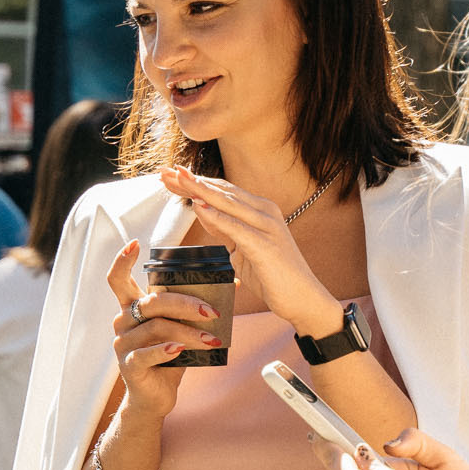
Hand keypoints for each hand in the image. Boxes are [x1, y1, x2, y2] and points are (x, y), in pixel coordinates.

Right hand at [104, 239, 219, 421]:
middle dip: (185, 303)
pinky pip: (147, 354)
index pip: (118, 279)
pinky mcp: (129, 365)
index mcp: (132, 308)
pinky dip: (165, 351)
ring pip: (157, 328)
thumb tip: (230, 282)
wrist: (154, 397)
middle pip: (152, 302)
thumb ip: (193, 308)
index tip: (134, 244)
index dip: (122, 261)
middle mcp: (123, 321)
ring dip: (188, 333)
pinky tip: (180, 351)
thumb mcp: (180, 329)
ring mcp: (123, 343)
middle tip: (212, 312)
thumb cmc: (168, 358)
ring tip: (212, 340)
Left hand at [162, 165, 339, 334]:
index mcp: (259, 210)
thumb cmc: (273, 274)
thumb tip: (201, 210)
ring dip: (200, 190)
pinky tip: (198, 206)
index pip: (222, 191)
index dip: (195, 182)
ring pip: (228, 203)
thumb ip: (224, 228)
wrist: (302, 298)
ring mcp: (267, 227)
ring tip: (178, 179)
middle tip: (166, 170)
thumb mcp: (241, 248)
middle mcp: (265, 212)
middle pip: (222, 191)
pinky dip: (216, 216)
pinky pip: (236, 228)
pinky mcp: (266, 245)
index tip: (170, 175)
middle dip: (192, 181)